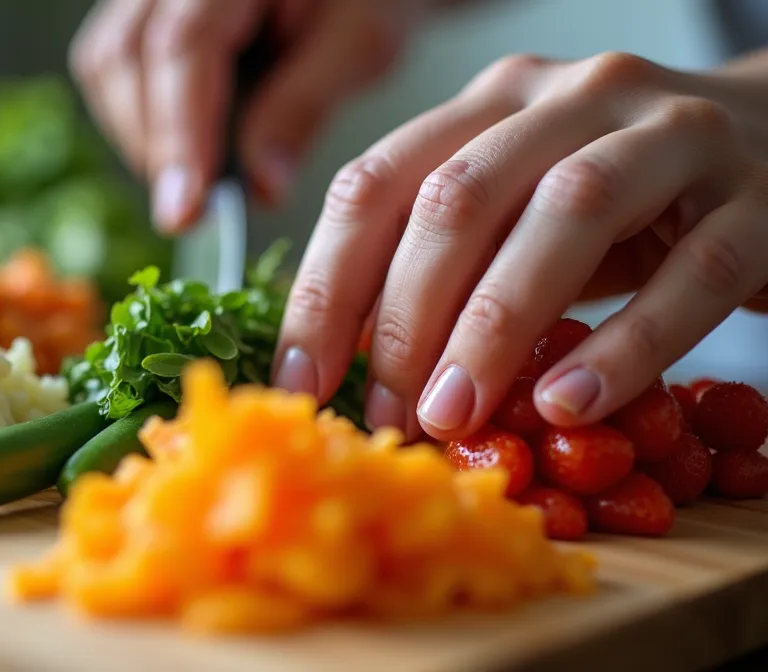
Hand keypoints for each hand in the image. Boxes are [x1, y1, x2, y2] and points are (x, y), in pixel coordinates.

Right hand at [69, 0, 420, 232]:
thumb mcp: (360, 43)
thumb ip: (304, 107)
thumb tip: (260, 186)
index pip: (181, 47)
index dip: (180, 133)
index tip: (188, 207)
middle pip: (124, 56)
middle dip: (154, 144)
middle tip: (191, 212)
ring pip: (107, 62)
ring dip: (139, 134)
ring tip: (191, 181)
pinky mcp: (145, 8)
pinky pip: (113, 61)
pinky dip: (138, 115)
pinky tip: (181, 148)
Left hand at [275, 51, 767, 439]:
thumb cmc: (624, 205)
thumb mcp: (517, 219)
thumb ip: (444, 264)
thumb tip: (348, 360)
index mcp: (491, 104)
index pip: (376, 183)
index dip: (326, 287)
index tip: (300, 381)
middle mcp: (573, 97)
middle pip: (458, 197)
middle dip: (405, 318)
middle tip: (389, 416)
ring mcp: (673, 134)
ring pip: (567, 213)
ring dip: (495, 327)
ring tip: (455, 416)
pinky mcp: (761, 197)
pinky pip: (695, 271)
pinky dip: (627, 343)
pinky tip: (568, 404)